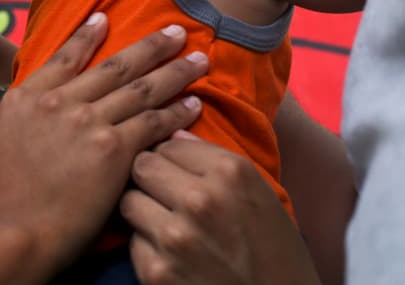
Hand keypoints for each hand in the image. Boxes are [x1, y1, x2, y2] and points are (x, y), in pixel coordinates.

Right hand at [0, 14, 206, 272]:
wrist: (13, 234)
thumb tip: (6, 112)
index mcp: (27, 98)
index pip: (64, 57)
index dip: (87, 35)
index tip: (105, 18)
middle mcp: (61, 101)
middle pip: (116, 65)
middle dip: (151, 46)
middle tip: (177, 32)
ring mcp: (89, 122)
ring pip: (142, 88)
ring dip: (175, 72)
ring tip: (200, 61)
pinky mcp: (114, 150)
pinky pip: (152, 124)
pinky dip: (176, 113)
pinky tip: (194, 105)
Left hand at [121, 131, 320, 284]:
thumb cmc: (274, 247)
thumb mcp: (258, 191)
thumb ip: (213, 158)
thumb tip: (173, 134)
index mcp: (230, 172)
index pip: (169, 143)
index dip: (170, 157)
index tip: (177, 171)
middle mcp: (200, 199)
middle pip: (142, 166)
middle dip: (150, 177)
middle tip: (163, 193)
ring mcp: (176, 238)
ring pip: (129, 201)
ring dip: (143, 210)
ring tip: (166, 222)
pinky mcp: (158, 273)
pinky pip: (132, 242)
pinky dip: (147, 246)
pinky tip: (170, 254)